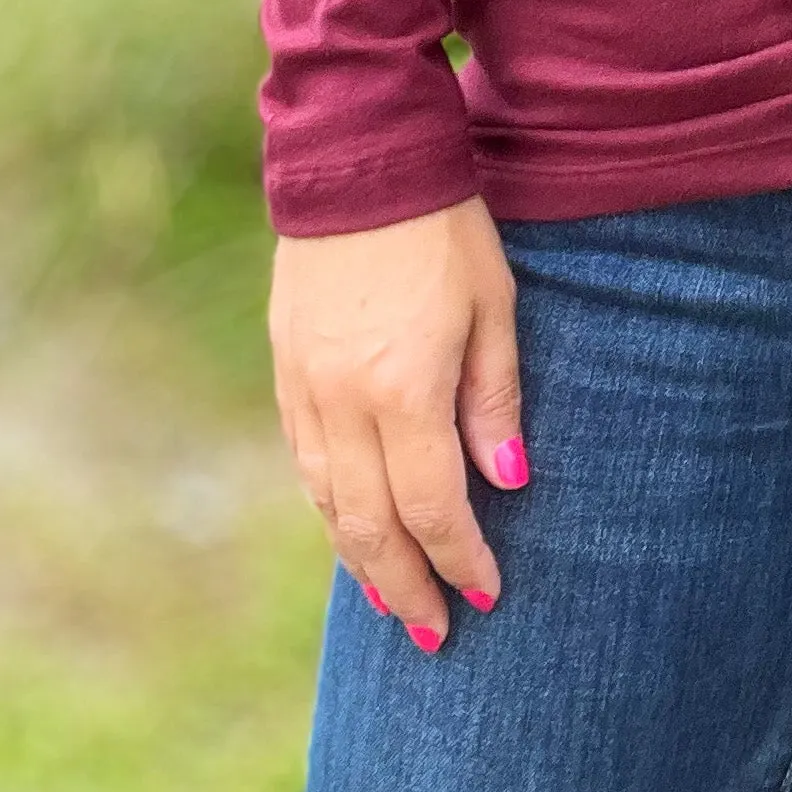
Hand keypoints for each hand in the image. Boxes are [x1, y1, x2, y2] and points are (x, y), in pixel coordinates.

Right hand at [269, 196, 527, 650]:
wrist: (358, 156)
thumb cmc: (445, 225)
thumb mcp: (493, 304)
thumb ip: (495, 399)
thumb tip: (506, 483)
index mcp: (403, 390)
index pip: (431, 509)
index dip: (459, 560)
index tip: (487, 594)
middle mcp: (343, 402)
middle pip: (370, 526)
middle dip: (405, 587)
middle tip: (434, 634)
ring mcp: (304, 385)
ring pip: (327, 501)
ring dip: (360, 558)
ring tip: (392, 598)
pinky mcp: (284, 365)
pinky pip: (303, 460)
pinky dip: (328, 505)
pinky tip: (349, 525)